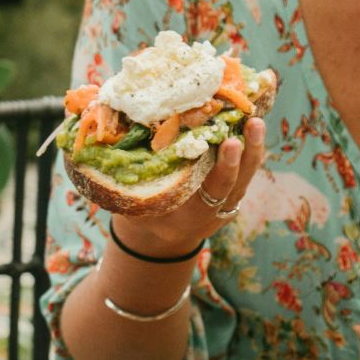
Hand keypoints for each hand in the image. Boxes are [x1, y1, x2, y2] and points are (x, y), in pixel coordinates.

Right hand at [112, 117, 267, 256]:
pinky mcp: (231, 192)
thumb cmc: (139, 215)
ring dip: (254, 146)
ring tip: (256, 117)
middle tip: (253, 123)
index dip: (225, 168)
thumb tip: (103, 142)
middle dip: (247, 152)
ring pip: (247, 175)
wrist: (158, 241)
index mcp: (190, 218)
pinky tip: (250, 120)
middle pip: (239, 182)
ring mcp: (226, 204)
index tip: (230, 143)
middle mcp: (213, 212)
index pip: (214, 191)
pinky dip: (249, 146)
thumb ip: (129, 181)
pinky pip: (245, 169)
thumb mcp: (133, 206)